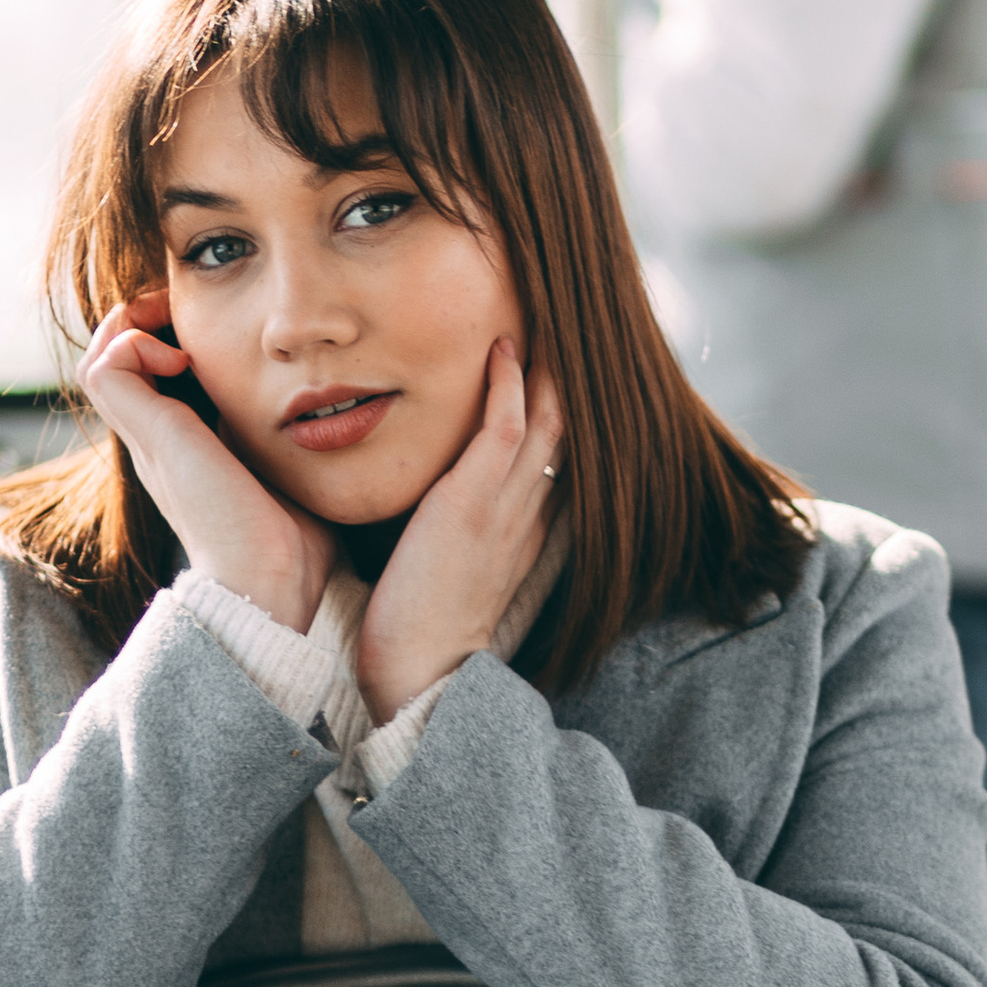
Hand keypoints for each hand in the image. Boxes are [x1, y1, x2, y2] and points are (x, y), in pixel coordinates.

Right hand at [79, 290, 333, 635]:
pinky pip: (108, 365)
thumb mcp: (292, 469)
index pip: (155, 376)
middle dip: (154, 322)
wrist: (267, 584)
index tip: (219, 330)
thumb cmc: (294, 544)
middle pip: (118, 361)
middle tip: (195, 316)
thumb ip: (293, 438)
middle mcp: (158, 441)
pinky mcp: (149, 434)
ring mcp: (148, 438)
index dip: (175, 337)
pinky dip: (138, 342)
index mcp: (186, 448)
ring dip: (137, 326)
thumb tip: (337, 410)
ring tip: (185, 333)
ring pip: (102, 357)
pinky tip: (186, 358)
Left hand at [355, 340, 563, 725]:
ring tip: (546, 314)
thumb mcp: (450, 572)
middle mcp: (527, 514)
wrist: (417, 672)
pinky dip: (510, 384)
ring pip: (547, 419)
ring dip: (548, 365)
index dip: (561, 408)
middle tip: (568, 322)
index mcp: (524, 531)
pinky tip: (505, 347)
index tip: (559, 365)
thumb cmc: (418, 629)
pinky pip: (505, 428)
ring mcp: (506, 507)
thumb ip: (454, 534)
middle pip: (566, 428)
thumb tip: (435, 507)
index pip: (554, 456)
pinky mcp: (473, 504)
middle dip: (569, 376)